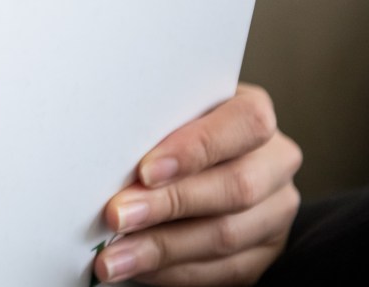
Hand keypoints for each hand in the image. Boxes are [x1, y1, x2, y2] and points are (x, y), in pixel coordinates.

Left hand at [95, 84, 301, 284]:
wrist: (196, 162)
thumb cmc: (169, 131)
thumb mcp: (167, 115)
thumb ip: (153, 128)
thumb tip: (108, 156)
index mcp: (252, 114)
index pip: (245, 123)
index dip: (196, 148)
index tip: (145, 171)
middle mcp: (275, 161)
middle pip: (235, 186)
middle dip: (168, 204)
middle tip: (116, 216)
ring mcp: (276, 211)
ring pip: (226, 235)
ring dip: (161, 248)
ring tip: (114, 256)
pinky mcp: (265, 252)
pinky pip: (224, 271)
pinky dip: (174, 272)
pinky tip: (137, 269)